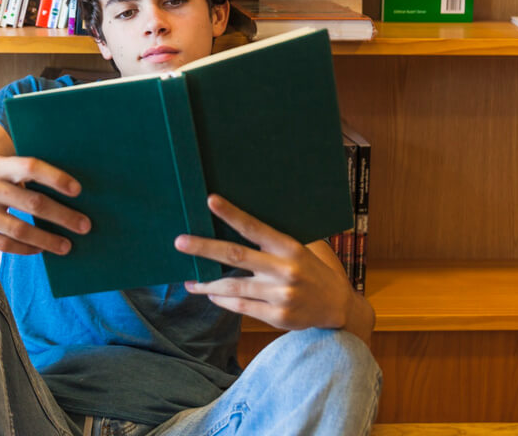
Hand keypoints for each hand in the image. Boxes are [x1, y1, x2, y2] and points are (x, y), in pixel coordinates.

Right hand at [0, 156, 90, 254]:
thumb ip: (20, 173)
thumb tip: (64, 188)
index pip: (29, 166)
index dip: (55, 177)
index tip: (78, 190)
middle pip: (30, 201)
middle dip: (62, 215)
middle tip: (85, 225)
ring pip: (18, 228)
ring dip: (47, 239)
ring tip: (67, 245)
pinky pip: (1, 243)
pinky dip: (25, 248)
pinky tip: (40, 249)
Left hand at [174, 195, 352, 330]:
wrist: (337, 307)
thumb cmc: (312, 271)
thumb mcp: (301, 249)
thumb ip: (274, 241)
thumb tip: (237, 223)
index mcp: (290, 248)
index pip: (255, 227)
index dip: (231, 214)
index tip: (210, 201)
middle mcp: (284, 270)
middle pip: (236, 256)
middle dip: (205, 248)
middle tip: (179, 242)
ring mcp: (280, 295)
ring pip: (233, 287)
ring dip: (207, 283)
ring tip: (190, 280)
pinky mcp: (277, 316)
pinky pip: (241, 307)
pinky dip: (222, 300)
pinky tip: (211, 293)